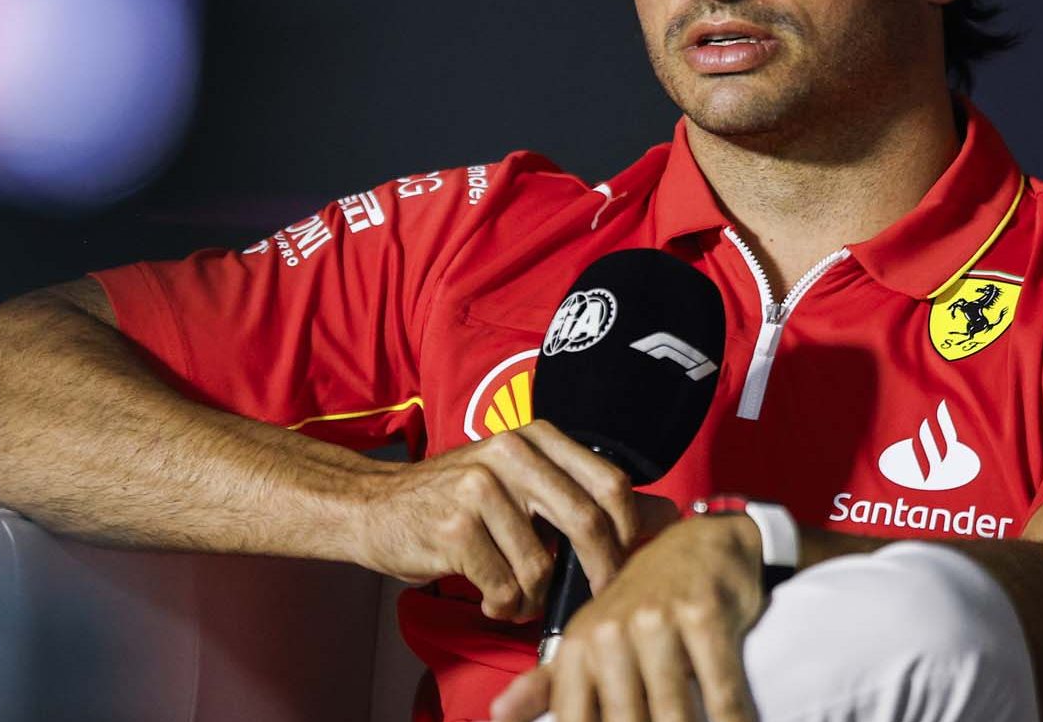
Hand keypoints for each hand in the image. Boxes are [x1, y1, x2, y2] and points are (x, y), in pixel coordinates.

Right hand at [349, 420, 679, 620]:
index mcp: (535, 436)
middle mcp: (510, 453)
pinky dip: (504, 606)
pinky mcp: (455, 528)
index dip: (629, 532)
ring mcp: (480, 488)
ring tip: (517, 597)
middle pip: (587, 523)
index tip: (626, 564)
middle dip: (600, 574)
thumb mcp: (523, 483)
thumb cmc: (458, 500)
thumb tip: (666, 514)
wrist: (376, 506)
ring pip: (543, 567)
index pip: (610, 483)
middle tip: (596, 600)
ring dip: (536, 598)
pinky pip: (505, 587)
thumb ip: (586, 496)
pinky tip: (490, 598)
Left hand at [490, 515, 766, 721]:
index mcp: (578, 648)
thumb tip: (498, 716)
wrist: (702, 546)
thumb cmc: (642, 605)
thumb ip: (547, 684)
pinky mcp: (704, 616)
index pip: (574, 720)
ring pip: (673, 715)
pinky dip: (733, 720)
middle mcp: (610, 634)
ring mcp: (657, 623)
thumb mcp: (591, 638)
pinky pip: (721, 691)